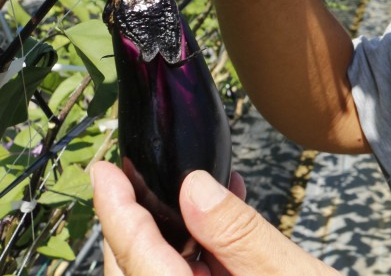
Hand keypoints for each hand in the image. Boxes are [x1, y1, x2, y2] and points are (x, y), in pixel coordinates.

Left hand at [91, 161, 337, 274]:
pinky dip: (198, 253)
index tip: (103, 172)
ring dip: (170, 235)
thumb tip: (194, 186)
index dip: (117, 211)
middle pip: (136, 272)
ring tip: (194, 187)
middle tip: (131, 176)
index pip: (138, 260)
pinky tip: (222, 217)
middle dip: (132, 223)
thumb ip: (240, 234)